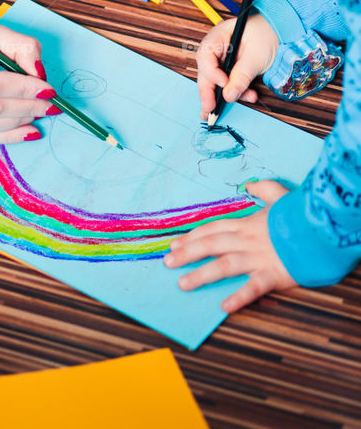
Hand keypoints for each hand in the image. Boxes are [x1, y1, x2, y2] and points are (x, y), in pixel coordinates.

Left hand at [165, 180, 295, 311]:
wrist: (322, 229)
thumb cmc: (301, 214)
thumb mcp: (281, 195)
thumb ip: (264, 189)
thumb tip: (250, 184)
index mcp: (247, 223)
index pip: (212, 229)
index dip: (192, 236)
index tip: (174, 243)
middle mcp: (247, 240)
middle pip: (211, 245)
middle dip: (187, 253)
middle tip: (167, 262)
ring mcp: (258, 257)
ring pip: (224, 265)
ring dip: (201, 274)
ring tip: (182, 284)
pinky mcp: (273, 274)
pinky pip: (253, 287)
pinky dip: (239, 297)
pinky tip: (224, 306)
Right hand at [195, 13, 278, 117]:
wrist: (281, 33)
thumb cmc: (267, 36)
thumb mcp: (256, 57)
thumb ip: (241, 76)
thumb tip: (227, 96)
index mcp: (218, 36)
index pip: (205, 56)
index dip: (211, 72)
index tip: (223, 84)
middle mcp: (216, 48)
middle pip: (206, 71)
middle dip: (209, 92)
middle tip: (209, 111)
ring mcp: (222, 59)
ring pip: (217, 81)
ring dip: (229, 94)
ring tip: (246, 99)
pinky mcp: (230, 68)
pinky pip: (228, 83)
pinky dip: (238, 91)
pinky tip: (250, 95)